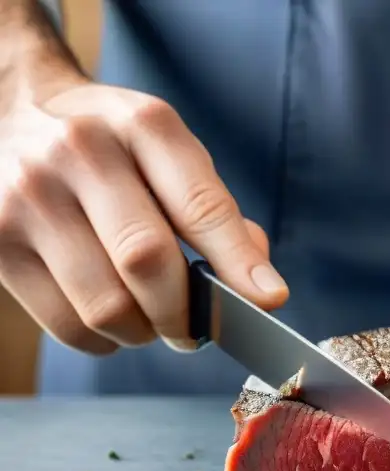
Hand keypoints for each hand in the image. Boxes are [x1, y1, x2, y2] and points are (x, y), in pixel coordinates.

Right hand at [0, 81, 287, 354]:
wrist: (8, 113)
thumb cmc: (110, 146)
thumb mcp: (166, 150)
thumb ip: (213, 210)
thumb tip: (257, 285)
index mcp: (142, 126)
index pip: (200, 205)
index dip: (237, 262)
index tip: (267, 299)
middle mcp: (80, 152)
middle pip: (147, 262)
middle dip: (184, 313)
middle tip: (194, 330)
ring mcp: (29, 197)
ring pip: (107, 305)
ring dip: (143, 332)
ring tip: (150, 322)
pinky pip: (67, 324)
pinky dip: (103, 341)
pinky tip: (109, 321)